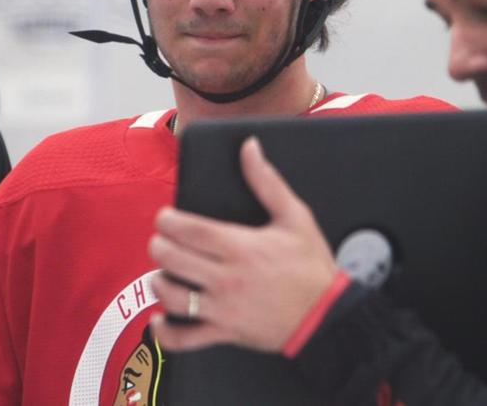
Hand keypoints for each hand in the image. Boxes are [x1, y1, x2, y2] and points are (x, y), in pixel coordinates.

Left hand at [149, 137, 339, 352]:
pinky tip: (162, 318)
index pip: (188, 230)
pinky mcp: (225, 332)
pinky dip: (167, 332)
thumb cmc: (310, 266)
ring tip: (164, 271)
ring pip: (173, 295)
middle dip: (159, 246)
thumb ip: (266, 181)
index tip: (165, 217)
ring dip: (160, 281)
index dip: (168, 221)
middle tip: (162, 241)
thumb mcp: (295, 216)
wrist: (326, 314)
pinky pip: (186, 338)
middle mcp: (227, 277)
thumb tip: (249, 148)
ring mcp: (223, 307)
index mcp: (240, 246)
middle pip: (173, 258)